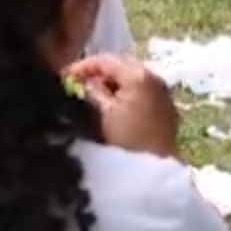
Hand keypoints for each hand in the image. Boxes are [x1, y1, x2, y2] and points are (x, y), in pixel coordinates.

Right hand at [68, 55, 182, 158]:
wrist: (155, 169)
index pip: (105, 60)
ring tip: (93, 99)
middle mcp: (155, 78)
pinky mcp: (167, 110)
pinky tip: (113, 109)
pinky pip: (142, 93)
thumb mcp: (101, 113)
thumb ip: (90, 91)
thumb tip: (82, 81)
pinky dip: (126, 96)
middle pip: (121, 67)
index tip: (63, 77)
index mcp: (139, 75)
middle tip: (77, 87)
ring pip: (132, 80)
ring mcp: (164, 94)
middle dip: (98, 75)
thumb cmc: (125, 141)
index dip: (82, 66)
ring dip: (112, 86)